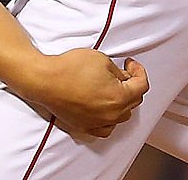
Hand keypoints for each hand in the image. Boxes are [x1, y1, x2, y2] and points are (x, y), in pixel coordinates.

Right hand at [13, 49, 148, 137]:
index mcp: (119, 98)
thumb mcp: (102, 59)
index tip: (131, 64)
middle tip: (121, 73)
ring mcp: (98, 123)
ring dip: (121, 102)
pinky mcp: (84, 126)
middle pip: (133, 102)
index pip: (141, 86)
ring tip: (111, 88)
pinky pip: (105, 128)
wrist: (46, 80)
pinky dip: (108, 118)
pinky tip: (104, 109)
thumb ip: (118, 71)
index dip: (138, 71)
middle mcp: (111, 115)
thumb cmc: (70, 69)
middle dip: (130, 86)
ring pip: (121, 116)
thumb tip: (122, 77)